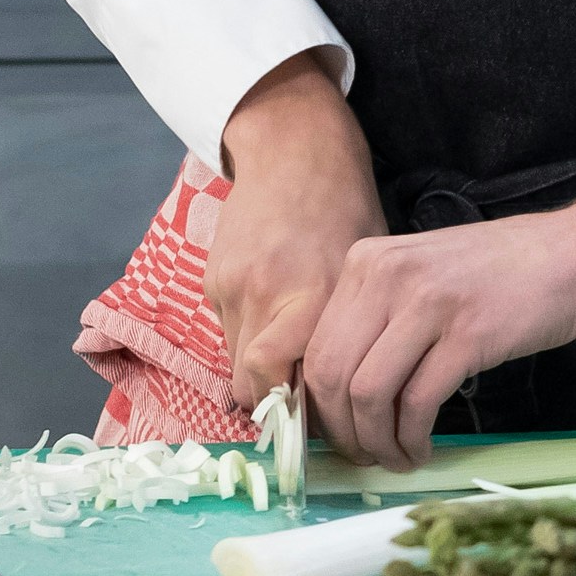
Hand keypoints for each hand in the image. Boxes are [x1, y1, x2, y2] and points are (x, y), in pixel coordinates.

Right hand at [208, 54, 383, 407]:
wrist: (295, 152)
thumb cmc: (346, 211)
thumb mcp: (364, 274)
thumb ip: (348, 333)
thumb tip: (343, 394)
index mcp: (316, 298)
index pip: (286, 388)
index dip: (298, 416)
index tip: (318, 424)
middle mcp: (267, 297)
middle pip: (251, 386)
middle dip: (272, 402)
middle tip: (300, 402)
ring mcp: (232, 287)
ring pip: (234, 361)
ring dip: (258, 367)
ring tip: (290, 347)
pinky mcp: (211, 277)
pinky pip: (224, 328)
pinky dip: (246, 331)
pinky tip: (271, 305)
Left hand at [302, 191, 575, 469]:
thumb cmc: (508, 272)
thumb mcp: (425, 275)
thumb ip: (382, 315)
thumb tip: (345, 389)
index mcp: (368, 262)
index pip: (316, 348)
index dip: (321, 405)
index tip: (340, 434)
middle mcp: (387, 276)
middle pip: (333, 375)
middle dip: (344, 432)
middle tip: (367, 456)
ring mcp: (427, 302)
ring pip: (369, 394)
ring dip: (378, 442)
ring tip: (399, 457)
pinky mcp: (468, 334)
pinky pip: (417, 402)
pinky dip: (412, 438)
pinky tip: (423, 448)